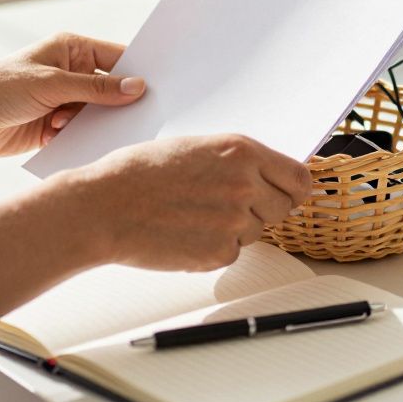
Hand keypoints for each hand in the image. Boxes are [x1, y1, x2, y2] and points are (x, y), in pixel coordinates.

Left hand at [0, 33, 146, 157]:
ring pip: (98, 114)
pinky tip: (55, 135)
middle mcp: (72, 73)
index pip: (117, 57)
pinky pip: (82, 133)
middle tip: (130, 116)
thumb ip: (96, 88)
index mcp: (72, 50)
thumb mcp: (51, 84)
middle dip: (115, 104)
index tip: (158, 88)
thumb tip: (137, 87)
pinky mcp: (57, 126)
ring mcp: (65, 100)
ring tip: (64, 123)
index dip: (137, 72)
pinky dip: (75, 138)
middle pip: (112, 89)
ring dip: (88, 123)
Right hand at [54, 134, 312, 270]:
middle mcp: (244, 184)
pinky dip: (213, 249)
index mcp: (240, 151)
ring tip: (194, 216)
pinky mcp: (219, 252)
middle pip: (283, 208)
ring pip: (256, 232)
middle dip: (261, 210)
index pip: (299, 177)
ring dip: (234, 230)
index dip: (292, 188)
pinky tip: (185, 234)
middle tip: (225, 206)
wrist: (103, 207)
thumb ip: (235, 161)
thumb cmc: (137, 174)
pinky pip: (232, 254)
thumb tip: (265, 174)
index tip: (286, 193)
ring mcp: (234, 220)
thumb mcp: (195, 147)